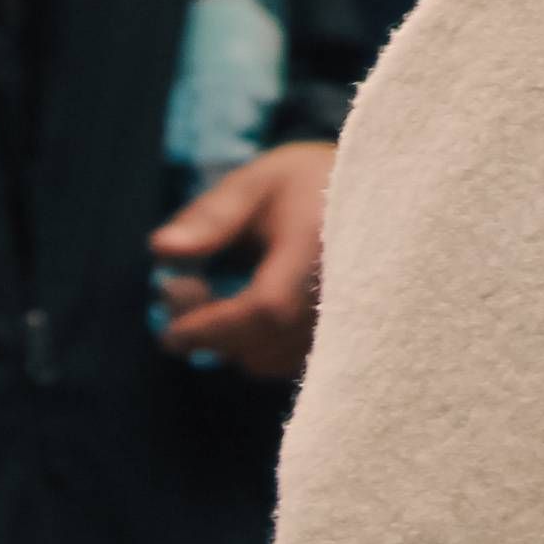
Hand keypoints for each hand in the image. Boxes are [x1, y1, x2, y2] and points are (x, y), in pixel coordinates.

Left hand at [152, 139, 336, 377]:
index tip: (171, 330)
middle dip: (212, 334)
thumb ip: (212, 215)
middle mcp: (343, 292)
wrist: (382, 193)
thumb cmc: (312, 181)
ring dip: (233, 344)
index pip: (265, 308)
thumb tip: (161, 249)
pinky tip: (246, 315)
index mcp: (317, 248)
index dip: (212, 326)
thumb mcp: (259, 181)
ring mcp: (351, 320)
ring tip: (215, 300)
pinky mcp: (349, 337)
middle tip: (184, 293)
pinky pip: (292, 362)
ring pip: (275, 361)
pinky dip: (259, 348)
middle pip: (265, 346)